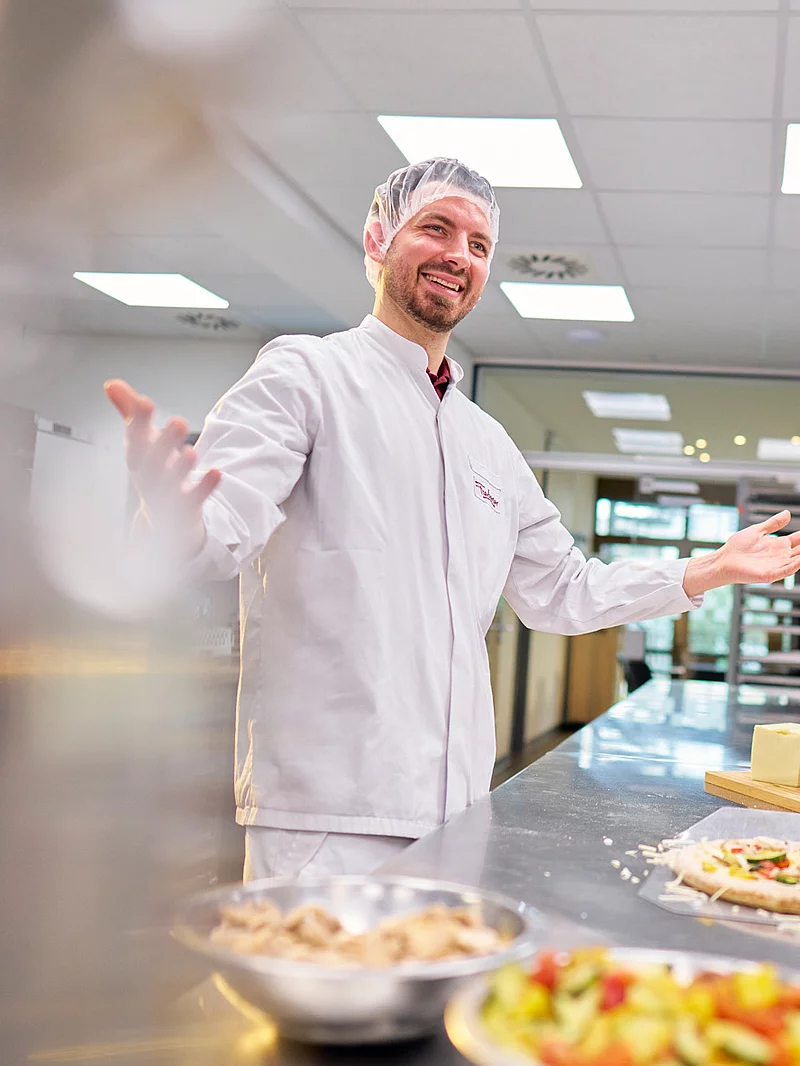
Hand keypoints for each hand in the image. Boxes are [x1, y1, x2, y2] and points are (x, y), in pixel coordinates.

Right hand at [104, 379, 220, 555]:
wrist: (164, 520)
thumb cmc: (153, 474)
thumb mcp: (141, 442)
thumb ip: (130, 412)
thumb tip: (113, 385)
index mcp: (138, 459)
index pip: (134, 440)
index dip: (138, 421)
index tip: (145, 402)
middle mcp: (149, 478)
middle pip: (151, 464)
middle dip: (163, 443)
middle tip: (178, 422)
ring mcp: (166, 497)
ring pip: (170, 485)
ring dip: (179, 469)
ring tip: (191, 453)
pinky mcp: (186, 510)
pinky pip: (195, 500)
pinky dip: (205, 487)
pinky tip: (217, 473)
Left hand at [683, 510, 799, 597]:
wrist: (723, 560)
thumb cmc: (737, 547)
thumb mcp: (757, 530)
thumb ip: (773, 524)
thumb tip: (787, 513)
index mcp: (779, 546)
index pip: (799, 540)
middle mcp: (780, 556)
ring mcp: (776, 566)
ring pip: (797, 561)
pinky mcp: (769, 574)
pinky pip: (785, 571)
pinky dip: (795, 566)